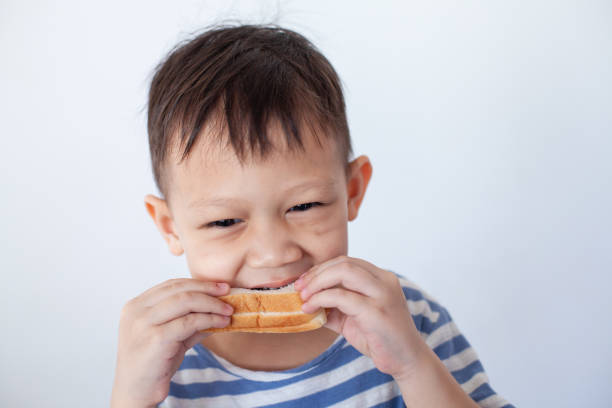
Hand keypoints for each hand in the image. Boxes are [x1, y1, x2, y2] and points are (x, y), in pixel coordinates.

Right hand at [111, 279, 232, 407]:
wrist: (136, 392)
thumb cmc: (152, 364)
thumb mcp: (170, 335)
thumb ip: (188, 319)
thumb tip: (218, 307)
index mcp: (135, 306)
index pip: (171, 285)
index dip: (198, 283)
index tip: (219, 286)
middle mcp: (136, 311)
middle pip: (179, 289)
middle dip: (207, 289)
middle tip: (227, 292)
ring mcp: (144, 324)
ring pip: (186, 301)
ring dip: (211, 304)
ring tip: (228, 310)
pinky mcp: (156, 338)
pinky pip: (189, 322)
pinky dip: (209, 319)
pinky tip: (221, 323)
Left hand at [294, 256, 426, 379]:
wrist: (407, 361)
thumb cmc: (381, 339)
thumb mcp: (354, 318)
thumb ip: (334, 306)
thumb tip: (305, 301)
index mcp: (381, 278)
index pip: (347, 262)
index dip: (322, 268)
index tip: (304, 281)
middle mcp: (384, 280)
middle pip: (343, 263)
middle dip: (316, 273)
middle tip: (299, 287)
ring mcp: (382, 294)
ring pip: (343, 272)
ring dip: (317, 282)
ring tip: (303, 297)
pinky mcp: (376, 311)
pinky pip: (341, 297)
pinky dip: (321, 299)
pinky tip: (310, 309)